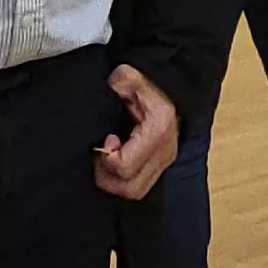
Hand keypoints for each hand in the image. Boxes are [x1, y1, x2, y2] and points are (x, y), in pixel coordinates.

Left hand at [96, 64, 180, 199]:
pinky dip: (123, 179)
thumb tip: (113, 88)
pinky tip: (116, 160)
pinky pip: (139, 185)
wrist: (167, 86)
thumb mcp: (129, 76)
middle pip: (130, 188)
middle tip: (100, 156)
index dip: (106, 157)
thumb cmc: (146, 83)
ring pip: (135, 192)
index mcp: (157, 131)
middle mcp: (165, 151)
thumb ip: (121, 80)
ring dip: (114, 181)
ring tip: (107, 159)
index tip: (106, 139)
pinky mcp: (162, 164)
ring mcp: (165, 160)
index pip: (125, 167)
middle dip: (107, 176)